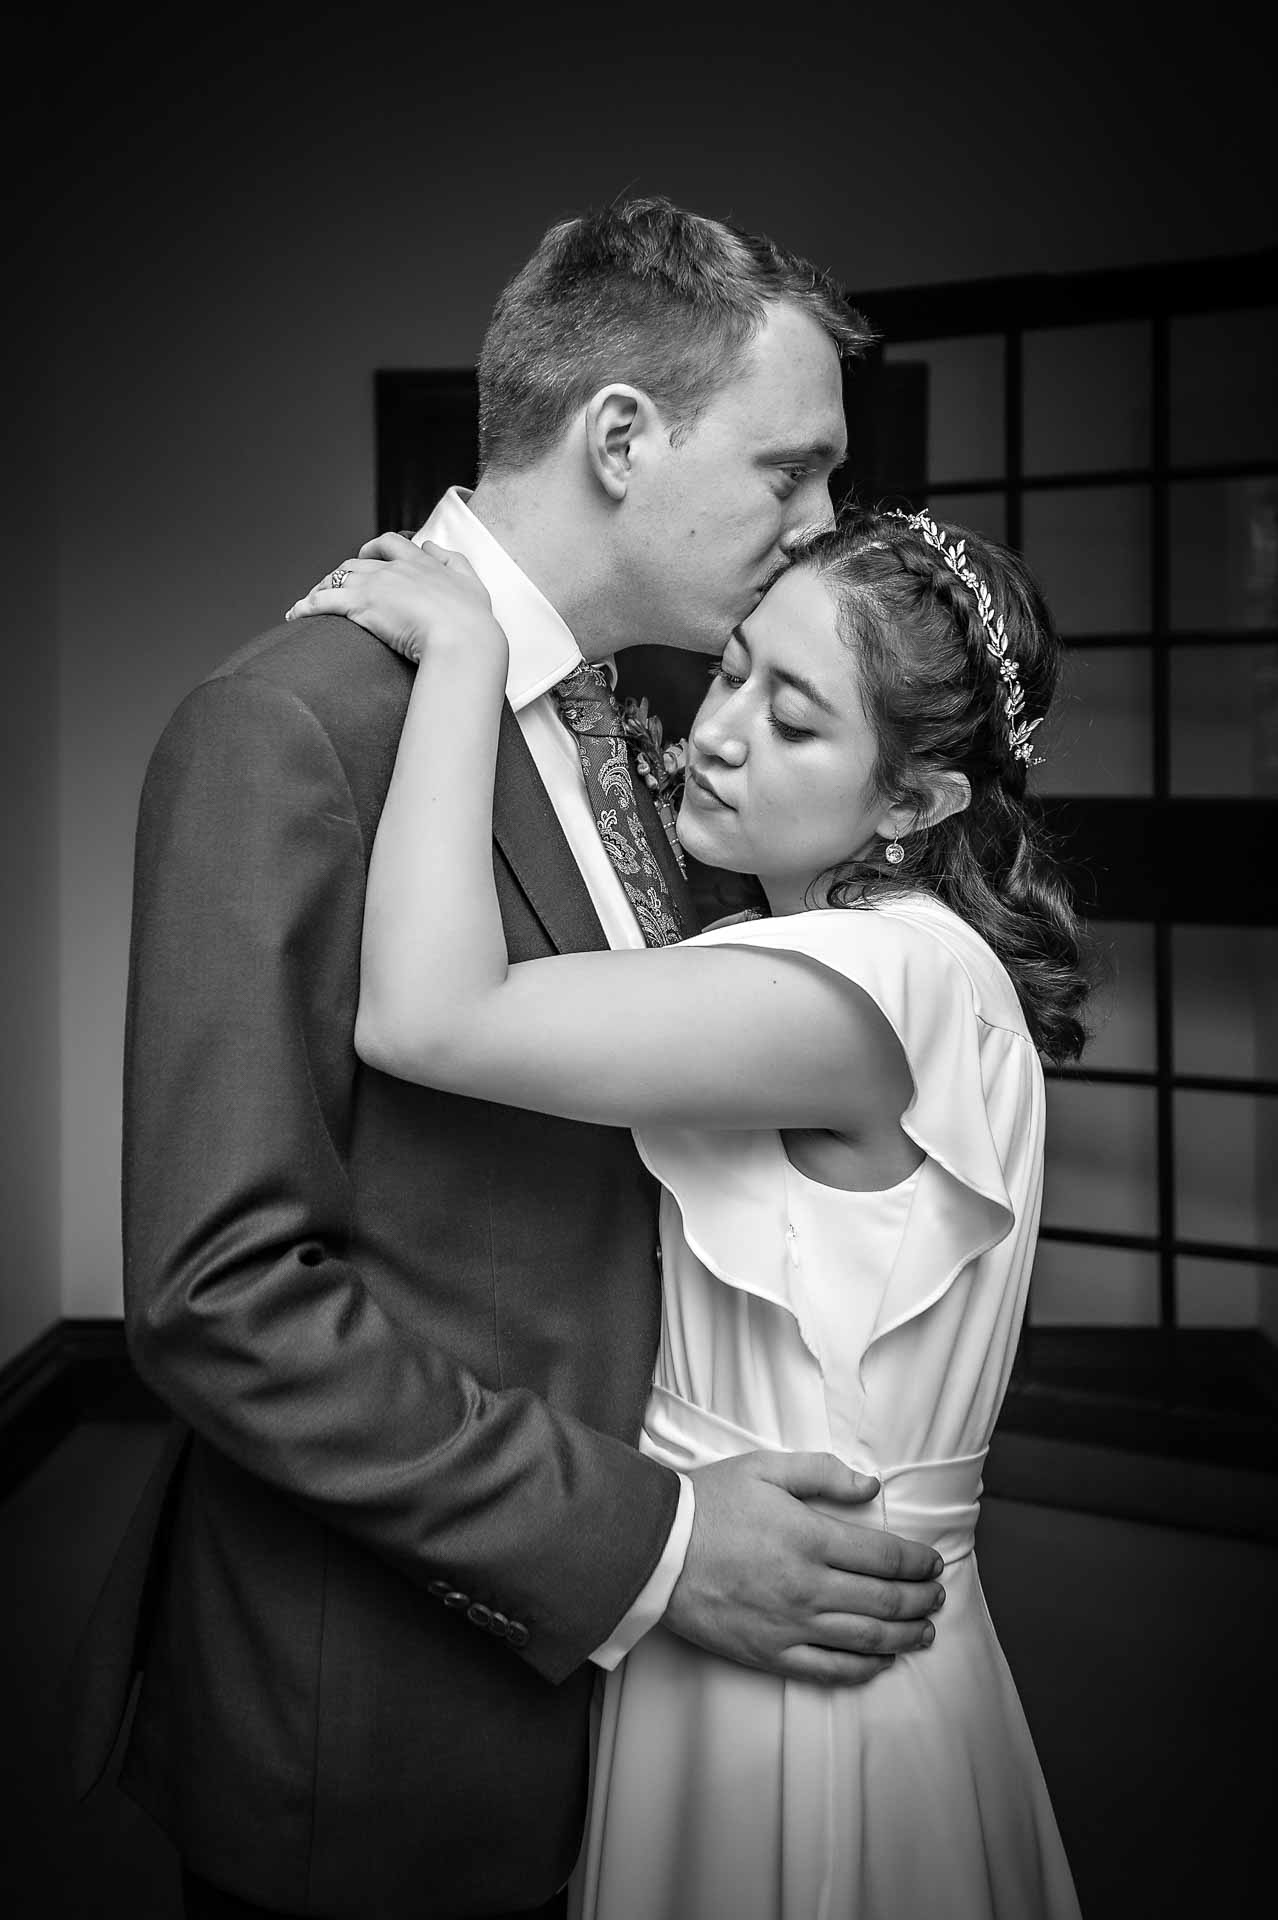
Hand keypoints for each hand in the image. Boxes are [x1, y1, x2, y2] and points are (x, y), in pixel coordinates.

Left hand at [285, 533, 500, 664]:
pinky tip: (295, 615)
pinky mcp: (359, 605)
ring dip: (320, 590)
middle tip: (333, 588)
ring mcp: (375, 585)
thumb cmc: (473, 622)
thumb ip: (454, 561)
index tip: (367, 560)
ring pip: (337, 579)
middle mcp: (394, 569)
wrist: (463, 640)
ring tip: (308, 604)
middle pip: (357, 563)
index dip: (375, 550)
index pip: (391, 544)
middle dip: (342, 573)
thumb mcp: (473, 584)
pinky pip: (322, 601)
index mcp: (421, 563)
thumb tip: (432, 547)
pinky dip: (305, 606)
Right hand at [665, 1450, 945, 1684]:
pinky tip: (881, 1661)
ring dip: (905, 1636)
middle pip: (885, 1600)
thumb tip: (870, 1486)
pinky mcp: (771, 1653)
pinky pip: (829, 1669)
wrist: (656, 1550)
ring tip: (925, 1631)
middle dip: (921, 1599)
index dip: (919, 1562)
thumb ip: (822, 1472)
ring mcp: (791, 1625)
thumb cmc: (709, 1503)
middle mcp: (809, 1586)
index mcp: (811, 1537)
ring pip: (866, 1638)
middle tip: (937, 1596)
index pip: (886, 1556)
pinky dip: (864, 1668)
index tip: (933, 1563)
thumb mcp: (764, 1468)